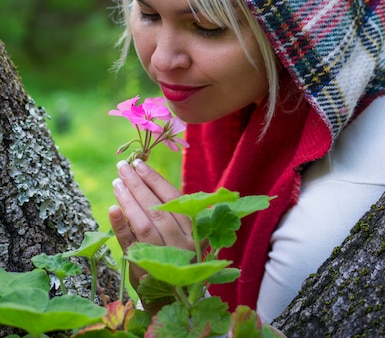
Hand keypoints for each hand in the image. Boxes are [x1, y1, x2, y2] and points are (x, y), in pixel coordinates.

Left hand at [108, 159, 193, 292]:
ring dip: (128, 200)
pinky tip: (112, 209)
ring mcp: (162, 258)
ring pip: (144, 224)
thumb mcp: (182, 234)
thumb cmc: (176, 256)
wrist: (173, 299)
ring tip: (116, 182)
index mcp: (193, 231)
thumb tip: (145, 178)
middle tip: (123, 167)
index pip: (173, 199)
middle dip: (138, 185)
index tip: (140, 164)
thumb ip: (171, 212)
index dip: (155, 180)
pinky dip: (120, 227)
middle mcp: (180, 244)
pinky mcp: (142, 270)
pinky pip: (129, 245)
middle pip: (156, 209)